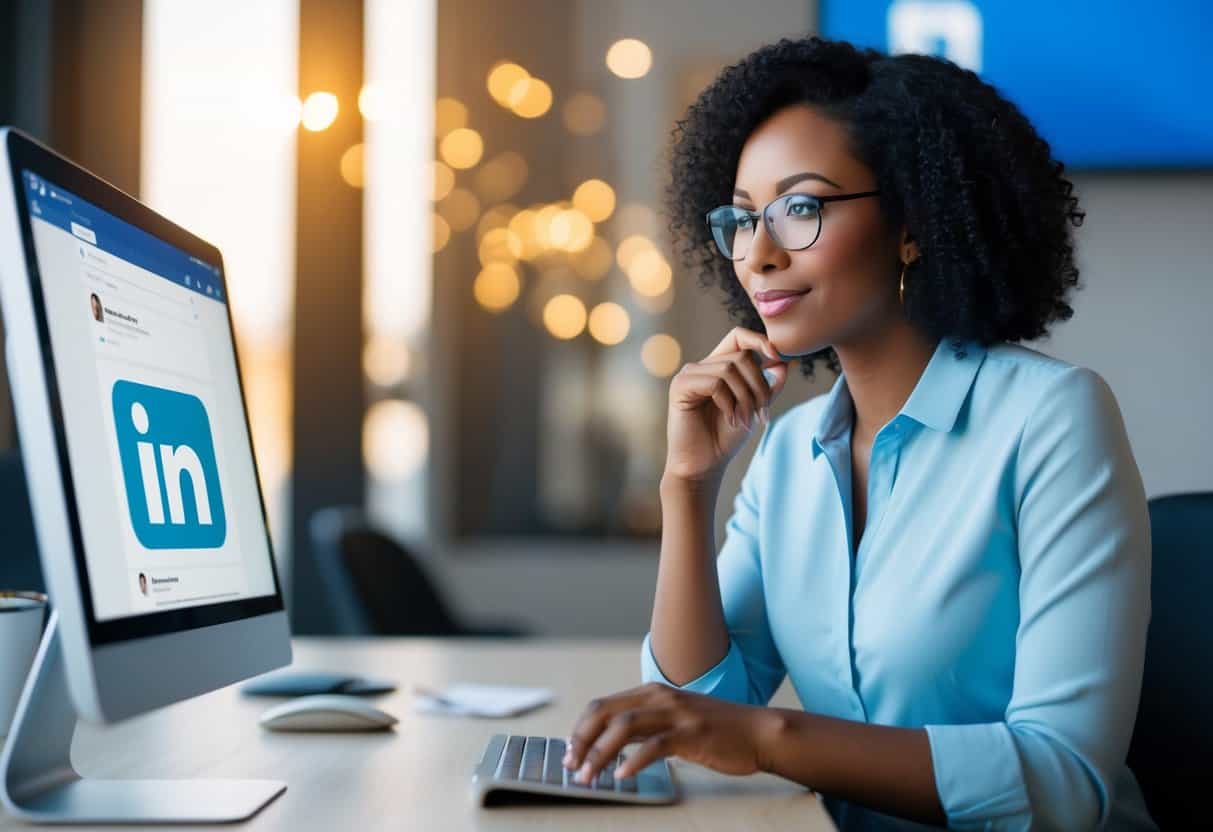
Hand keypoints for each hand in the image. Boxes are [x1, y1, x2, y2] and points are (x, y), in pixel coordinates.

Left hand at [562, 682, 776, 783]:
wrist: (758, 731)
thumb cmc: (717, 729)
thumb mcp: (675, 717)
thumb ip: (647, 722)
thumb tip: (612, 742)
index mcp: (652, 692)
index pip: (602, 705)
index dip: (581, 729)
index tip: (571, 752)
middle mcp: (660, 697)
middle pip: (605, 713)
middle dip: (582, 740)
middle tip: (571, 765)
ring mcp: (676, 714)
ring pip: (623, 728)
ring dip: (599, 753)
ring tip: (589, 775)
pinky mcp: (691, 733)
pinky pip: (654, 745)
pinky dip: (633, 761)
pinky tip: (623, 776)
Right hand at [664, 327, 787, 483]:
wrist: (704, 465)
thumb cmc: (726, 438)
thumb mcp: (755, 407)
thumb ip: (769, 385)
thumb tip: (784, 362)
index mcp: (717, 366)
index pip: (738, 336)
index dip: (759, 340)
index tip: (778, 357)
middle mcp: (701, 366)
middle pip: (741, 356)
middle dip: (759, 386)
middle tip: (762, 413)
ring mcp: (689, 375)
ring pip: (730, 370)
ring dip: (746, 398)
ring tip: (746, 420)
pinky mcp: (680, 387)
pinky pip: (715, 384)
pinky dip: (729, 403)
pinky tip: (730, 420)